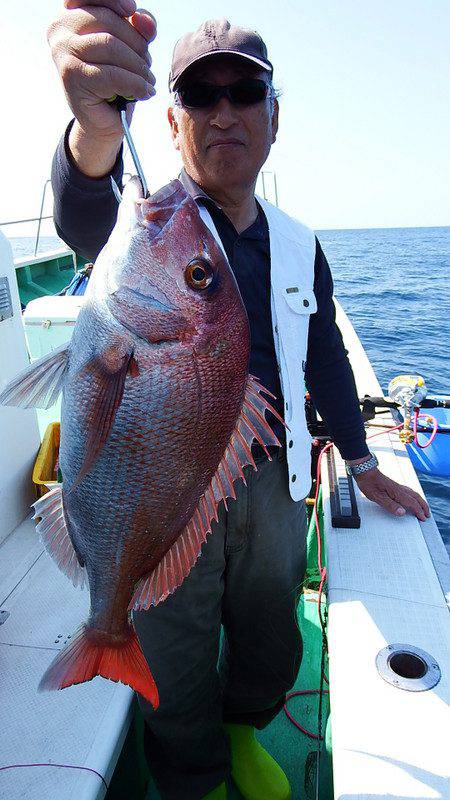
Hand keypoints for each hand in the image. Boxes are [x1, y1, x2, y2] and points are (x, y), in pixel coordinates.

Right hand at [47, 1, 155, 142]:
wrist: (103, 119)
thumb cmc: (115, 80)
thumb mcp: (131, 47)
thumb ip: (139, 27)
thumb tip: (140, 16)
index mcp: (71, 15)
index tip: (131, 9)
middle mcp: (61, 30)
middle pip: (108, 21)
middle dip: (137, 43)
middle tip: (148, 64)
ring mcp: (62, 52)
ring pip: (111, 46)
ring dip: (138, 66)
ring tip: (147, 80)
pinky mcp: (71, 77)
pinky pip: (112, 74)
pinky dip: (135, 84)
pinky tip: (144, 92)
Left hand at [354, 468, 429, 521]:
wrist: (365, 471)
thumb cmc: (369, 483)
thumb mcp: (378, 497)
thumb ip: (390, 505)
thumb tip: (402, 512)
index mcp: (397, 492)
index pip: (412, 503)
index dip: (419, 511)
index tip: (423, 518)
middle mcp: (399, 489)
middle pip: (416, 498)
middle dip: (423, 507)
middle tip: (427, 514)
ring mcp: (397, 486)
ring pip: (413, 494)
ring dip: (420, 501)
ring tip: (423, 508)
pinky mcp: (394, 485)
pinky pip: (409, 491)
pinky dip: (414, 496)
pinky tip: (412, 498)